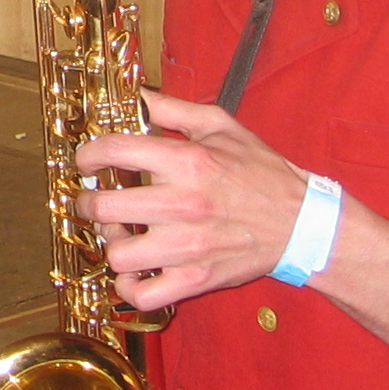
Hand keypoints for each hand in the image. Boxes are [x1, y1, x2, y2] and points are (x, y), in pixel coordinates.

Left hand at [71, 89, 308, 311]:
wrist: (303, 223)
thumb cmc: (261, 172)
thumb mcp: (220, 126)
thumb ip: (172, 108)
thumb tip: (135, 95)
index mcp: (187, 161)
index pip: (114, 151)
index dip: (87, 155)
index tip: (86, 161)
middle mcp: (182, 204)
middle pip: (103, 207)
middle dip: (88, 202)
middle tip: (94, 200)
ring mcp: (188, 247)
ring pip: (117, 254)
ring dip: (111, 243)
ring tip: (121, 233)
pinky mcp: (196, 279)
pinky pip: (143, 294)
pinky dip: (129, 287)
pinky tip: (134, 271)